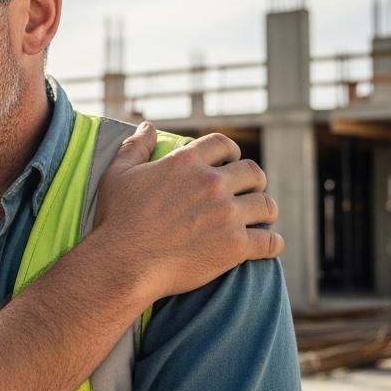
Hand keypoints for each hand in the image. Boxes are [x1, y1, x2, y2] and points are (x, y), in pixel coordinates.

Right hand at [92, 122, 282, 302]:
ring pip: (267, 205)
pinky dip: (273, 243)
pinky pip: (270, 241)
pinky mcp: (235, 246)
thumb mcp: (117, 175)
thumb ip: (135, 147)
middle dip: (254, 181)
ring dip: (266, 210)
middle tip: (248, 193)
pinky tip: (268, 245)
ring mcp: (226, 215)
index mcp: (186, 162)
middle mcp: (211, 184)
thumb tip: (148, 126)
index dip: (231, 152)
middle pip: (253, 172)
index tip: (231, 163)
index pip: (224, 145)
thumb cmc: (117, 220)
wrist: (123, 264)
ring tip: (261, 218)